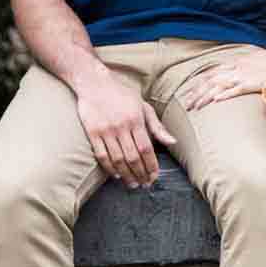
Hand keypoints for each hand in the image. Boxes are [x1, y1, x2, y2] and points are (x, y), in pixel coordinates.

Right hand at [74, 68, 175, 187]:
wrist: (93, 82)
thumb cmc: (121, 93)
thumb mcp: (143, 106)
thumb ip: (157, 126)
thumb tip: (173, 142)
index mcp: (136, 119)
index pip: (146, 148)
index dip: (151, 165)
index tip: (154, 176)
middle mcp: (121, 126)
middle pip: (133, 157)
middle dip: (140, 174)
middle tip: (144, 184)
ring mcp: (106, 130)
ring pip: (118, 159)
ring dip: (126, 175)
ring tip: (133, 183)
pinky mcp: (92, 132)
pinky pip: (101, 155)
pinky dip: (109, 168)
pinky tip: (116, 175)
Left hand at [178, 54, 265, 111]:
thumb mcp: (253, 64)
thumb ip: (242, 70)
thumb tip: (233, 79)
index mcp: (234, 64)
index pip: (210, 74)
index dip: (198, 84)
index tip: (189, 94)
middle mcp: (235, 68)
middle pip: (210, 80)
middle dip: (196, 93)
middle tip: (187, 105)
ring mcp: (242, 75)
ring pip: (218, 86)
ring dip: (205, 97)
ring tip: (195, 107)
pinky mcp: (252, 83)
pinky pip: (236, 89)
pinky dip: (225, 94)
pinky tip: (215, 101)